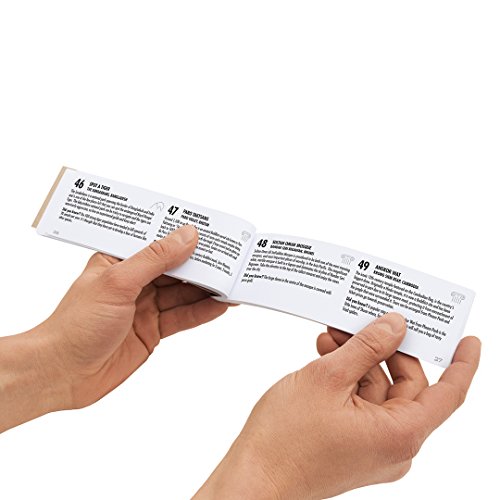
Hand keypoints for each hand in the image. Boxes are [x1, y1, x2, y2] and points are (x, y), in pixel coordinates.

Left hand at [0, 225, 228, 431]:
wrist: (62, 373)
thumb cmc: (77, 324)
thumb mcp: (118, 282)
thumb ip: (155, 259)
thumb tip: (187, 236)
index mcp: (119, 260)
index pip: (158, 242)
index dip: (184, 236)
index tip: (211, 231)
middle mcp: (134, 281)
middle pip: (176, 268)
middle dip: (202, 264)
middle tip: (230, 259)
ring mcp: (145, 306)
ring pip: (183, 293)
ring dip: (207, 289)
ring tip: (233, 282)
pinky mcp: (152, 330)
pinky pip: (182, 317)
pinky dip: (201, 312)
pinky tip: (220, 306)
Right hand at [195, 313, 479, 498]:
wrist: (254, 477)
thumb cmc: (286, 438)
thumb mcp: (328, 378)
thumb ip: (366, 347)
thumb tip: (394, 326)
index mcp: (399, 434)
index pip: (448, 394)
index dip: (462, 363)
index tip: (466, 338)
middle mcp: (393, 444)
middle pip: (407, 386)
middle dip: (384, 349)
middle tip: (364, 320)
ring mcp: (372, 445)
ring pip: (379, 390)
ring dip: (359, 360)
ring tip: (332, 336)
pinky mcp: (353, 442)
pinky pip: (362, 402)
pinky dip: (348, 377)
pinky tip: (327, 355)